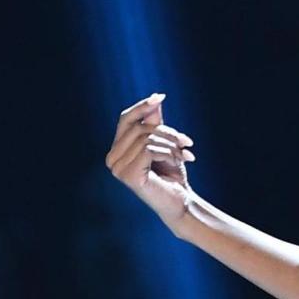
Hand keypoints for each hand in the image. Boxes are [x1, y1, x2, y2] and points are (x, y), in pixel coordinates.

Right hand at [105, 92, 197, 228]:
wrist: (181, 201)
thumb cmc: (172, 173)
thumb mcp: (164, 143)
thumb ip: (155, 123)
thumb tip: (156, 98)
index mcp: (117, 150)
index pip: (125, 119)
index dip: (142, 107)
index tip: (161, 96)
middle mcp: (112, 158)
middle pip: (140, 127)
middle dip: (167, 132)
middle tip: (187, 142)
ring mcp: (117, 168)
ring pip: (147, 138)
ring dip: (172, 145)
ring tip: (185, 155)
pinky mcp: (128, 175)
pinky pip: (150, 150)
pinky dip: (169, 153)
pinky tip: (180, 162)